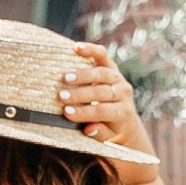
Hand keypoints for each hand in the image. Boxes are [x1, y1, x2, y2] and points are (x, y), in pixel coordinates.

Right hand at [59, 43, 158, 175]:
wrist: (124, 117)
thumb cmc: (109, 129)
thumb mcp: (106, 136)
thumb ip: (99, 133)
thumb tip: (89, 129)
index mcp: (124, 112)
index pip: (103, 111)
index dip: (84, 112)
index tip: (66, 112)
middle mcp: (124, 93)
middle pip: (101, 92)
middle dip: (80, 95)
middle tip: (61, 97)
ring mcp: (119, 78)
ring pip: (102, 73)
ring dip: (82, 75)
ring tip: (64, 78)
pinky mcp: (112, 66)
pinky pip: (103, 55)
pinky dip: (91, 50)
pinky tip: (76, 48)